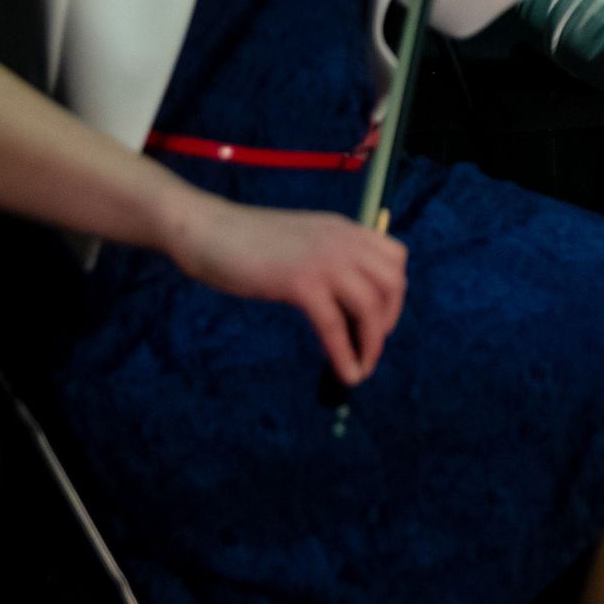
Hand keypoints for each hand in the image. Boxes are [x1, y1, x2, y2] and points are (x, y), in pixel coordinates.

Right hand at [168, 194, 406, 387]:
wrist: (208, 230)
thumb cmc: (246, 240)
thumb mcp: (302, 242)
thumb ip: (326, 260)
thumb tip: (342, 298)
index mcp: (345, 229)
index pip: (395, 258)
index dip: (395, 292)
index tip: (381, 317)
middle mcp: (343, 241)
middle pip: (391, 284)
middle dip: (388, 321)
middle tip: (371, 346)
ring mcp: (324, 260)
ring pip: (369, 307)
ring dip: (372, 343)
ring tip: (362, 368)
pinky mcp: (300, 283)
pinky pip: (334, 325)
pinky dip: (345, 353)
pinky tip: (347, 374)